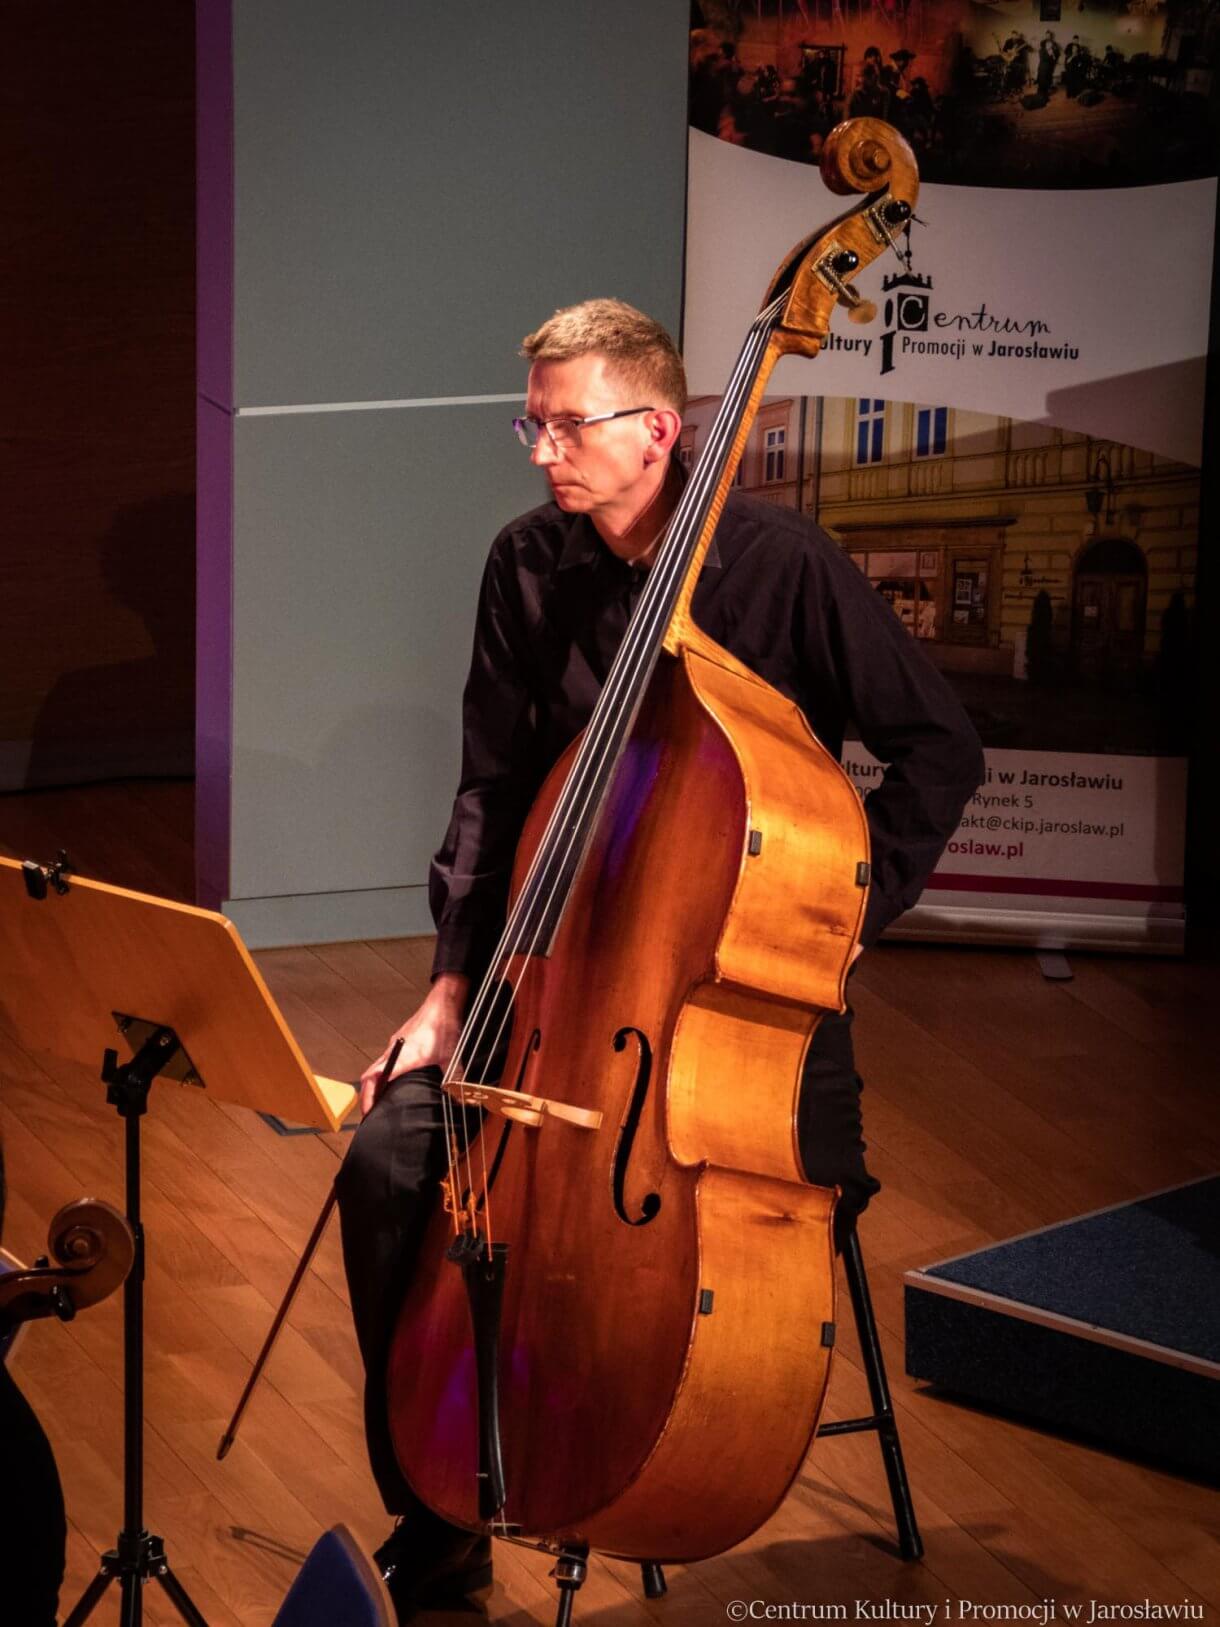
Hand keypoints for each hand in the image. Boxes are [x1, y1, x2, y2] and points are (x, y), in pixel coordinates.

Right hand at [359, 973, 469, 1115]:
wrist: (441, 1002)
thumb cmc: (443, 1025)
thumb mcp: (451, 1055)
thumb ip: (454, 1077)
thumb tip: (463, 1098)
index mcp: (404, 1056)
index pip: (376, 1077)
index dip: (369, 1095)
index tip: (368, 1111)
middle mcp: (394, 1050)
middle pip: (370, 1075)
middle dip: (367, 1095)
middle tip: (369, 1113)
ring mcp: (394, 1044)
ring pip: (375, 1066)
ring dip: (373, 1084)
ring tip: (376, 1101)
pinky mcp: (398, 1040)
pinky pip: (383, 1059)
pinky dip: (380, 1073)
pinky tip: (390, 1081)